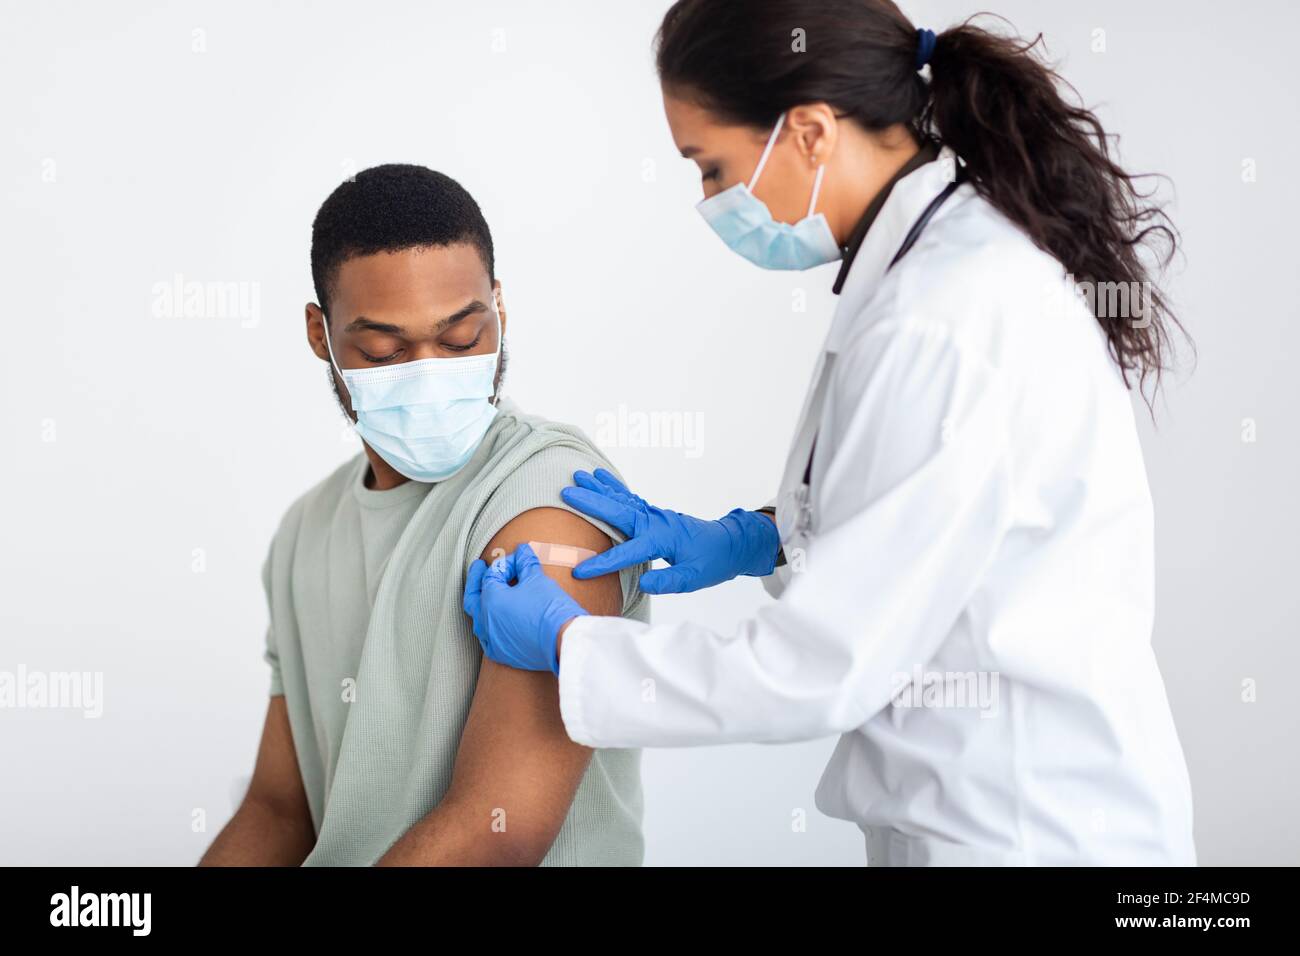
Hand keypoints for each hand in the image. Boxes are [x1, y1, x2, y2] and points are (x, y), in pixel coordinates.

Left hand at [463, 543, 587, 673]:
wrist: (564, 641)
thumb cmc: (550, 608)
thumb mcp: (537, 579)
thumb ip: (525, 562)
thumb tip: (522, 550)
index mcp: (490, 600)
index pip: (492, 576)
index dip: (506, 564)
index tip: (520, 560)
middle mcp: (485, 621)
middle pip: (473, 597)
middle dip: (475, 580)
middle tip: (478, 567)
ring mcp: (491, 640)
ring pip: (478, 619)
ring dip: (481, 604)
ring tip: (487, 594)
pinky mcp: (501, 654)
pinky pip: (487, 638)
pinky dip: (489, 626)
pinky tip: (495, 621)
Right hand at [560, 468, 779, 594]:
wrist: (730, 544)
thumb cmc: (713, 561)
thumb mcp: (695, 578)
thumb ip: (669, 581)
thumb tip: (644, 583)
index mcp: (662, 539)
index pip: (627, 552)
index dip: (602, 562)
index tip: (579, 570)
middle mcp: (655, 522)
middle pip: (618, 511)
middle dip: (592, 503)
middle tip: (566, 493)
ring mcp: (654, 515)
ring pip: (621, 499)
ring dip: (598, 488)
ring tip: (577, 476)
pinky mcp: (653, 514)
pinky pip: (628, 498)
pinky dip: (612, 487)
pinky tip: (599, 478)